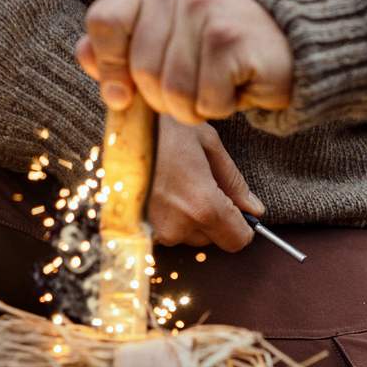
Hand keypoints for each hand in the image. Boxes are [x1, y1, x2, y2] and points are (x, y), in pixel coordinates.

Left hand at [77, 0, 292, 123]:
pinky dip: (219, 109)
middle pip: (139, 70)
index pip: (103, 23)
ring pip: (171, 92)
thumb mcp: (164, 48)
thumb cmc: (218, 56)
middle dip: (162, 100)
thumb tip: (83, 55)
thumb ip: (119, 51)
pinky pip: (203, 102)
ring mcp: (203, 11)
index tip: (122, 95)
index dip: (109, 67)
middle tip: (192, 89)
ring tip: (214, 88)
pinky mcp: (229, 40)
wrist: (288, 50)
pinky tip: (235, 89)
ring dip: (192, 108)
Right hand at [148, 116, 262, 251]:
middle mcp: (179, 227)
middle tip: (196, 180)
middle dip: (212, 216)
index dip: (242, 226)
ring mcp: (154, 231)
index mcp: (203, 206)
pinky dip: (167, 215)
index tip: (236, 208)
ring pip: (187, 235)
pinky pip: (165, 231)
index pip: (238, 241)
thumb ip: (234, 182)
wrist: (112, 126)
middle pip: (212, 238)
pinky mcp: (136, 230)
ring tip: (173, 179)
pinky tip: (158, 188)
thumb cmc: (161, 126)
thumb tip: (255, 210)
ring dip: (188, 215)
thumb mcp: (207, 143)